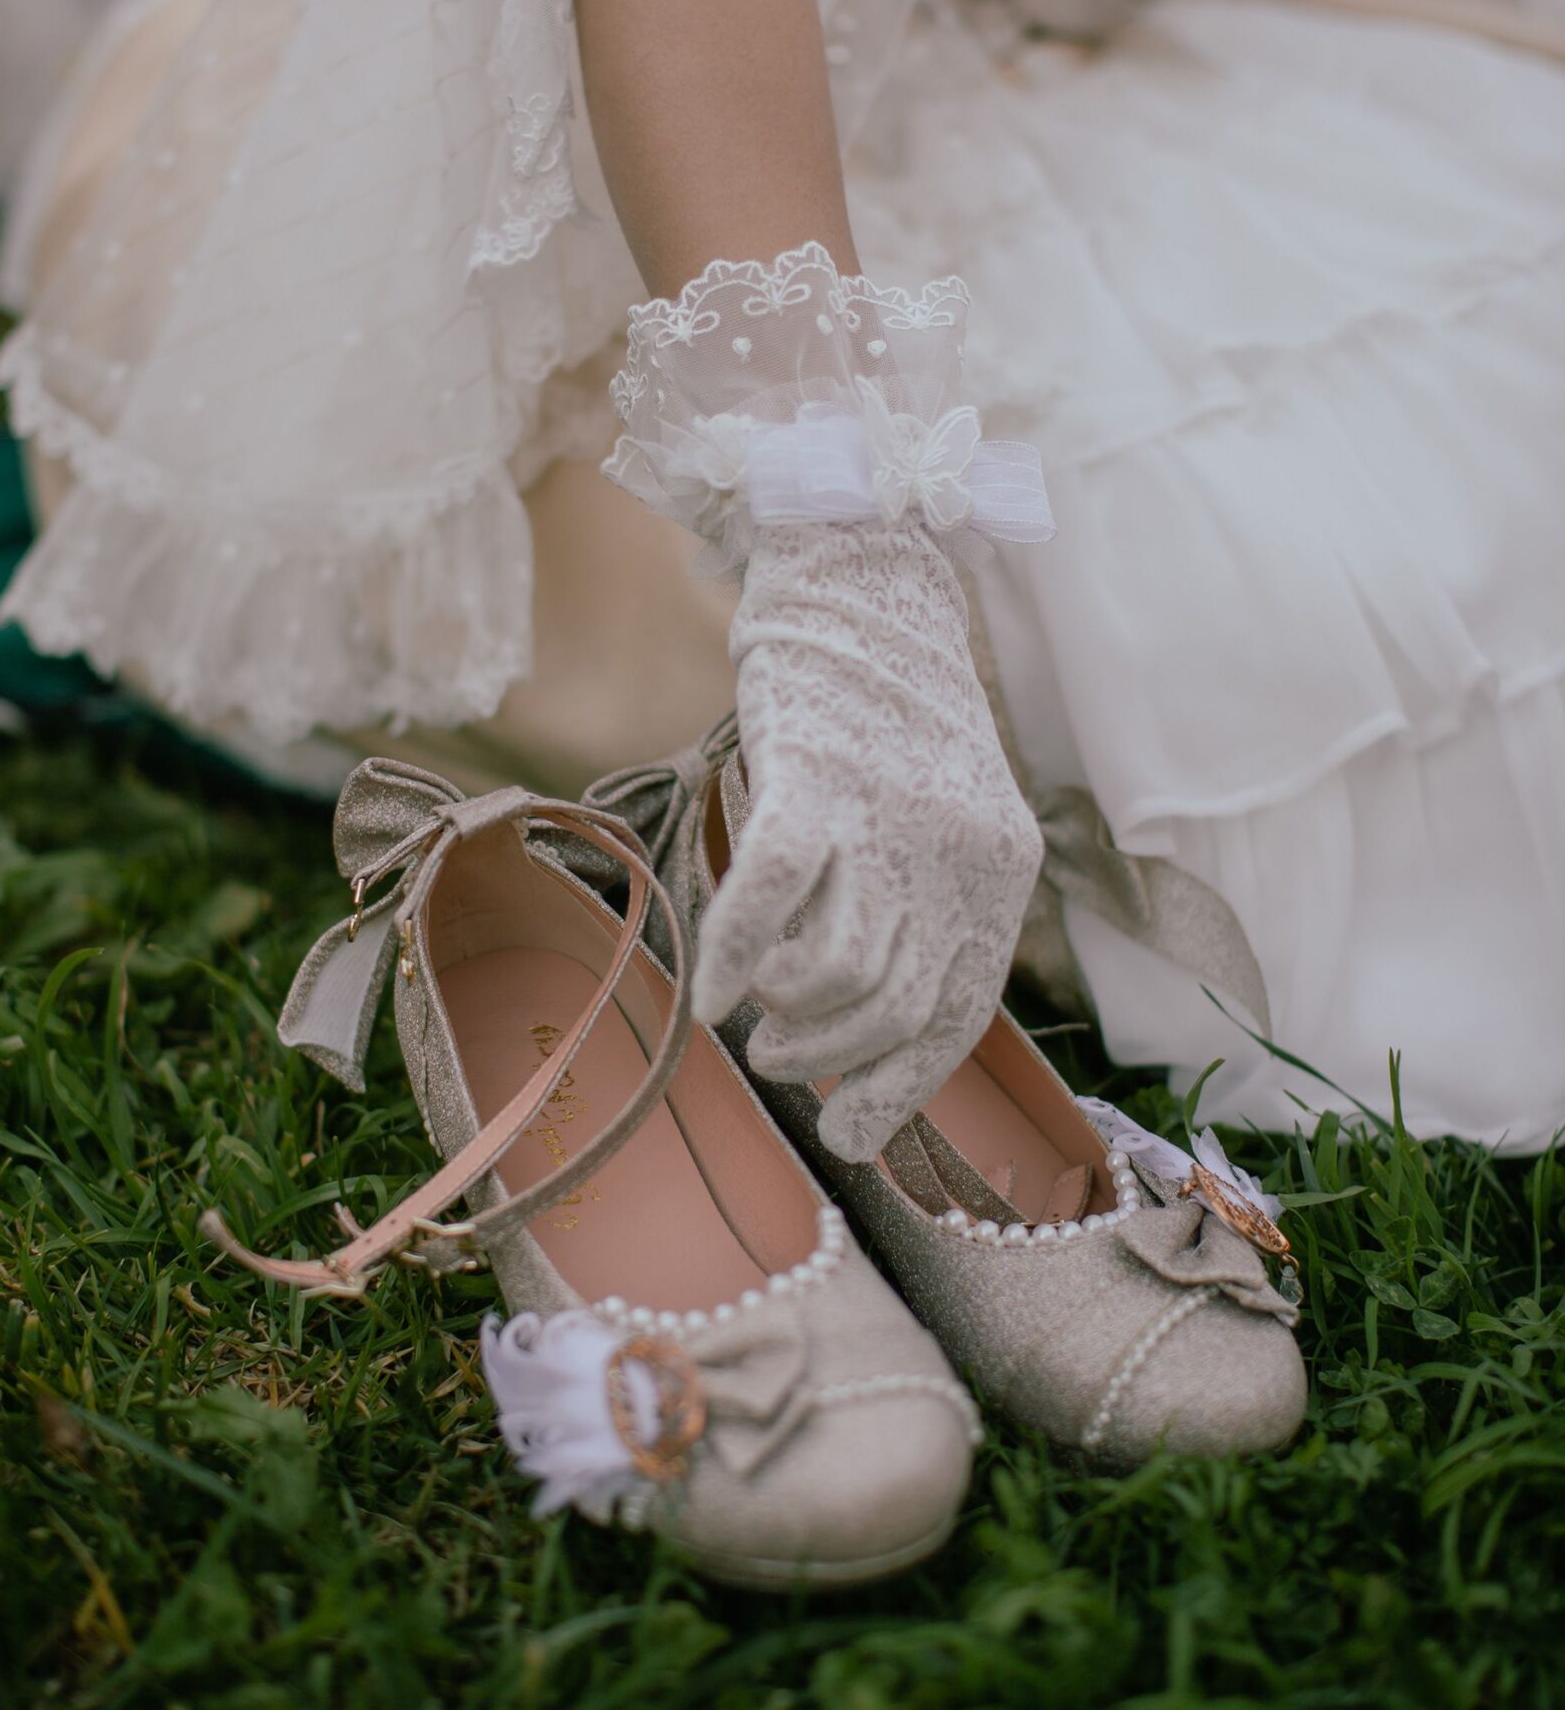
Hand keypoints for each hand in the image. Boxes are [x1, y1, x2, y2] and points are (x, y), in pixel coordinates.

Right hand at [692, 517, 1042, 1159]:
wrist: (861, 577)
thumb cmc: (885, 711)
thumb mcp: (936, 813)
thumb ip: (921, 906)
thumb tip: (856, 1032)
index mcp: (997, 866)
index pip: (957, 1015)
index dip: (899, 1086)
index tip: (849, 1131)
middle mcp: (953, 848)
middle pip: (892, 1006)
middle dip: (831, 1057)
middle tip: (783, 1053)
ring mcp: (881, 812)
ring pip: (836, 970)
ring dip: (787, 1014)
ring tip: (758, 1010)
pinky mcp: (811, 776)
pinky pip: (770, 896)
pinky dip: (734, 957)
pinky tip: (711, 995)